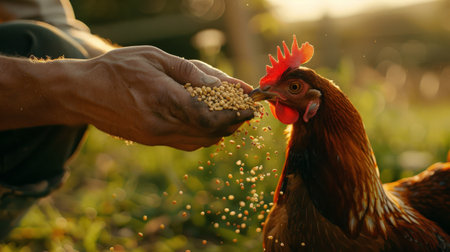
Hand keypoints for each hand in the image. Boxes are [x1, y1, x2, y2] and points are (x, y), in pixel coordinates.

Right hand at [55, 46, 253, 149]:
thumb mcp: (155, 58)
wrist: (82, 92)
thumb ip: (191, 72)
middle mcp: (160, 124)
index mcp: (162, 99)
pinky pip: (186, 143)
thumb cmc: (117, 68)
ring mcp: (155, 137)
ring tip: (230, 115)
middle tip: (243, 110)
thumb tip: (222, 85)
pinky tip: (208, 122)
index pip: (208, 115)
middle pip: (209, 132)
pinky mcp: (151, 141)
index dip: (233, 113)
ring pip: (199, 141)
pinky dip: (203, 134)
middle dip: (232, 122)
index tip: (249, 108)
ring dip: (219, 130)